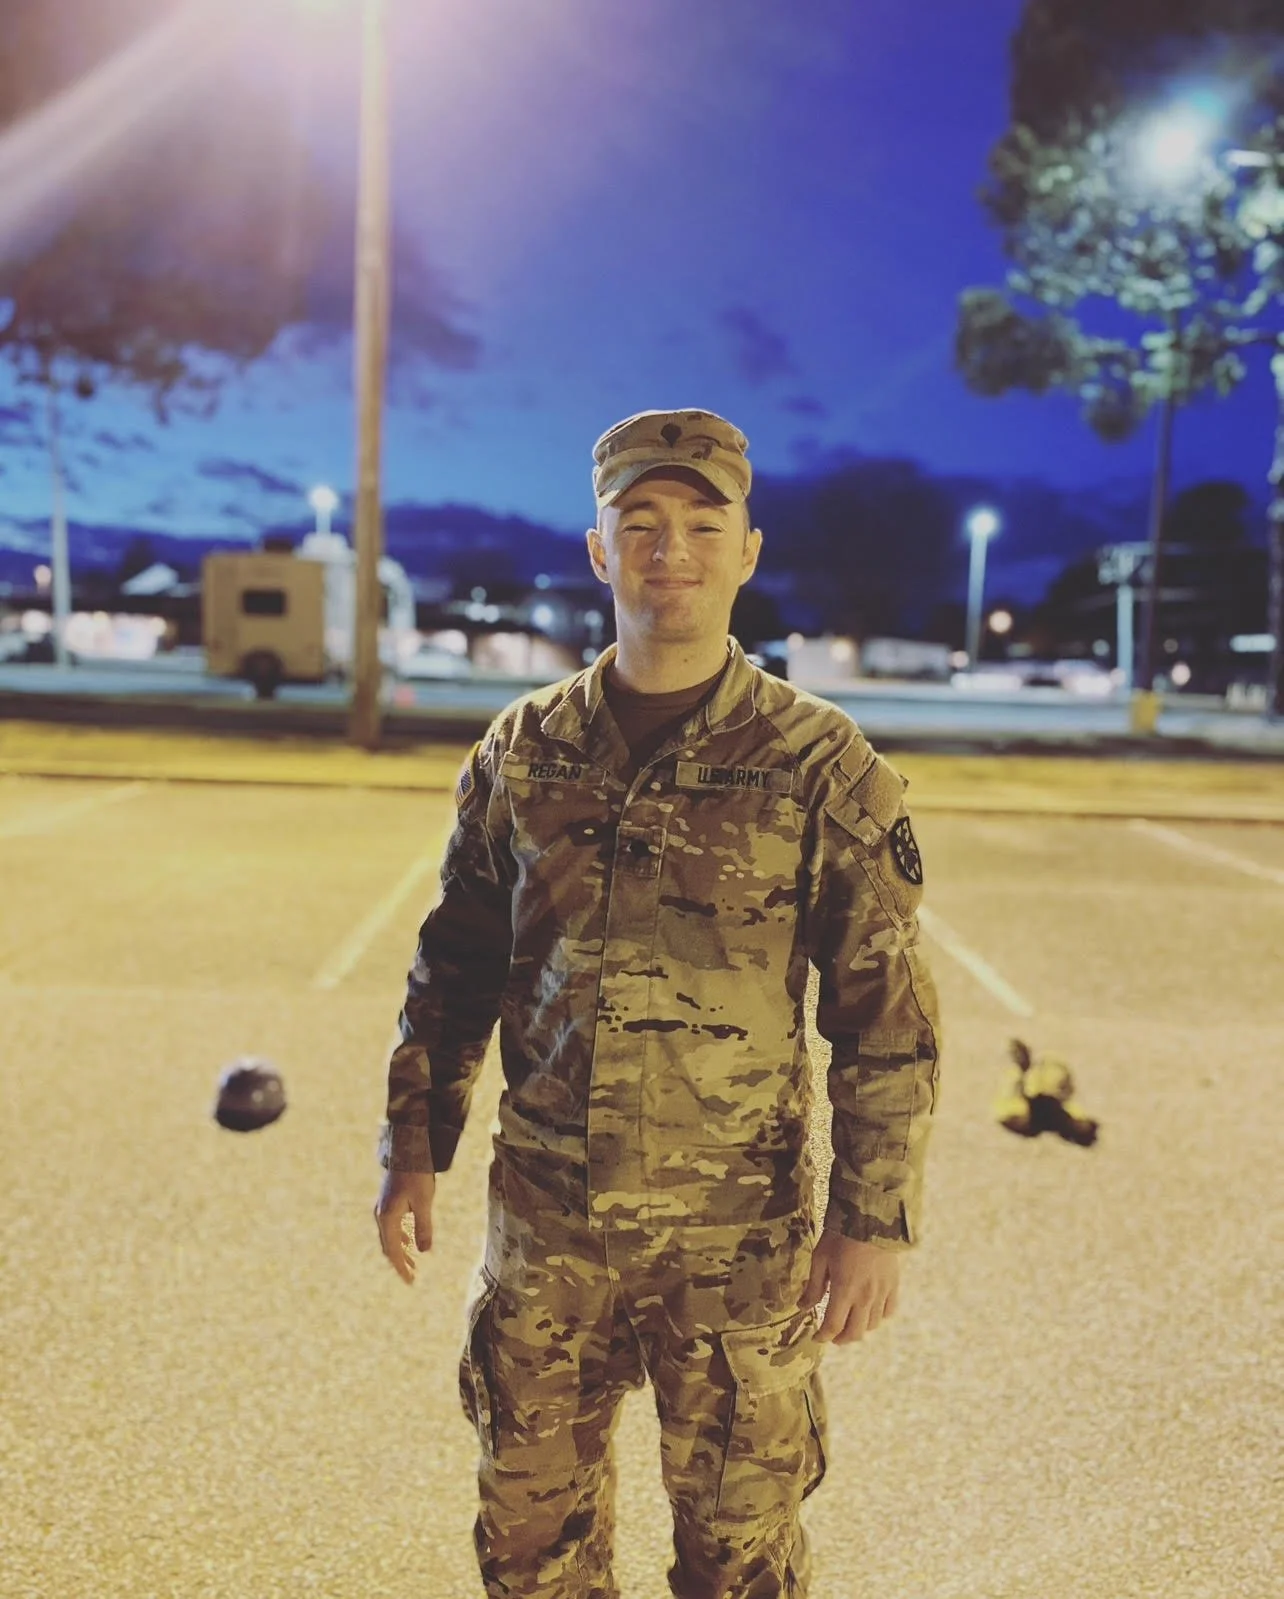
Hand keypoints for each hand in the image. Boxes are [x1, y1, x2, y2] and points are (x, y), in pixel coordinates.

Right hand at [374, 1169, 435, 1285]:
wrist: (407, 1149)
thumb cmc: (417, 1175)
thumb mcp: (424, 1202)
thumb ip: (423, 1227)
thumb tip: (424, 1252)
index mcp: (388, 1218)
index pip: (393, 1251)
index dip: (401, 1268)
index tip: (410, 1282)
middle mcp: (381, 1215)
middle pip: (389, 1246)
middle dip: (400, 1262)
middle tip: (412, 1276)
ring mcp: (383, 1208)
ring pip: (390, 1236)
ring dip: (401, 1250)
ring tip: (413, 1262)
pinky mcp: (388, 1201)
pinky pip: (392, 1226)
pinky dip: (400, 1237)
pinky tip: (410, 1240)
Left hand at [800, 1232, 899, 1344]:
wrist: (871, 1218)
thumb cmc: (840, 1236)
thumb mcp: (820, 1258)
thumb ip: (814, 1286)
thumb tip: (802, 1307)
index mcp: (844, 1291)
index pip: (833, 1326)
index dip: (823, 1336)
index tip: (816, 1337)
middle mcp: (865, 1297)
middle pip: (855, 1332)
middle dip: (841, 1339)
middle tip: (832, 1336)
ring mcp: (881, 1293)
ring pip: (872, 1325)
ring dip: (859, 1329)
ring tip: (850, 1323)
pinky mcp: (893, 1285)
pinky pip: (888, 1311)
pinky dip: (878, 1317)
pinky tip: (870, 1311)